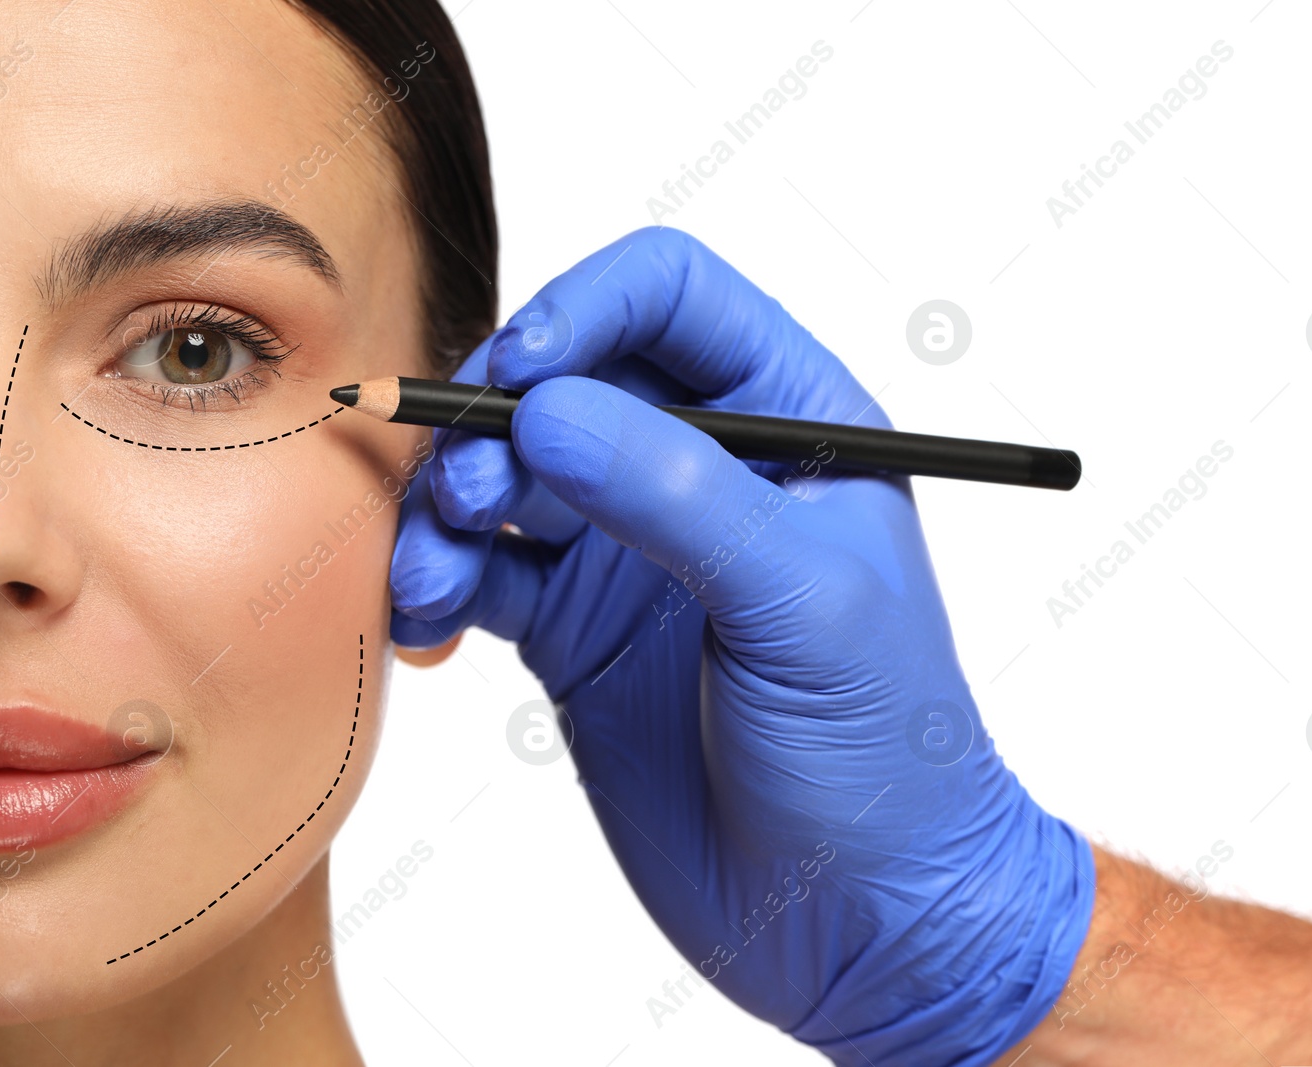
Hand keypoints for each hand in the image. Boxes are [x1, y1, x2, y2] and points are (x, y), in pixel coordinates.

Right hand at [390, 228, 1094, 1065]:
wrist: (865, 916)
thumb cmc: (885, 754)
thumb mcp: (806, 608)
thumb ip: (682, 499)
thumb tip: (547, 412)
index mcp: (791, 422)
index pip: (669, 296)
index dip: (582, 310)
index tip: (521, 378)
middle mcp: (703, 468)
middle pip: (561, 376)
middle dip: (491, 420)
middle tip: (470, 498)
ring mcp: (632, 550)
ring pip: (504, 474)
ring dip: (446, 505)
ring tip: (433, 575)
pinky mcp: (576, 632)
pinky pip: (480, 573)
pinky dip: (435, 582)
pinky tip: (426, 624)